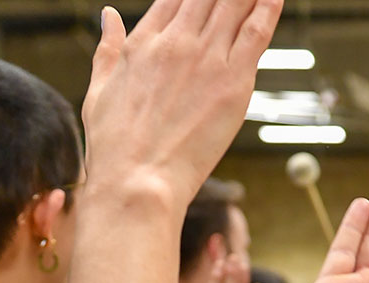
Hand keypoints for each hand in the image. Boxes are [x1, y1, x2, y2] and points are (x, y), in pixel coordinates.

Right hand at [82, 0, 282, 203]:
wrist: (138, 180)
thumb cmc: (116, 146)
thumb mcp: (99, 89)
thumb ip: (108, 48)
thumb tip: (109, 14)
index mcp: (144, 41)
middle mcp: (176, 41)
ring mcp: (206, 58)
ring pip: (235, 4)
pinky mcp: (233, 80)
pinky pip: (257, 32)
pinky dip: (268, 8)